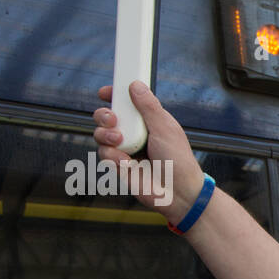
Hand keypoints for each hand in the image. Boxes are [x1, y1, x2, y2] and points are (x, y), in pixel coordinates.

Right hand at [91, 81, 206, 225]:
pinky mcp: (119, 165)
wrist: (178, 193)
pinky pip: (104, 154)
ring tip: (120, 141)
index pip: (126, 103)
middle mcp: (134, 133)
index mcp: (148, 121)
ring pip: (100, 134)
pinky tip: (127, 162)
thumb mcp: (165, 128)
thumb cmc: (178, 161)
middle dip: (103, 114)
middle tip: (112, 119)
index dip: (114, 95)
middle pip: (106, 116)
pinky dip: (112, 156)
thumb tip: (136, 85)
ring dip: (106, 135)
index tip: (106, 91)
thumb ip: (149, 107)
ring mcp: (126, 149)